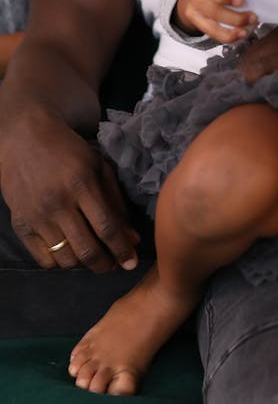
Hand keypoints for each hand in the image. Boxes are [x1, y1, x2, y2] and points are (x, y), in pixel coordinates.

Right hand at [2, 112, 139, 272]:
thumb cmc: (68, 151)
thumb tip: (131, 238)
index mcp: (81, 184)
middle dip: (105, 264)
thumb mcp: (99, 166)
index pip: (107, 228)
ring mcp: (36, 216)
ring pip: (66, 258)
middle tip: (114, 265)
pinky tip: (70, 252)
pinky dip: (61, 262)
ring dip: (84, 265)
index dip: (122, 250)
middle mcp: (57, 203)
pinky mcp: (20, 224)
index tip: (132, 262)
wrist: (24, 138)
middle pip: (87, 250)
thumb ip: (116, 202)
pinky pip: (43, 259)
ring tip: (94, 257)